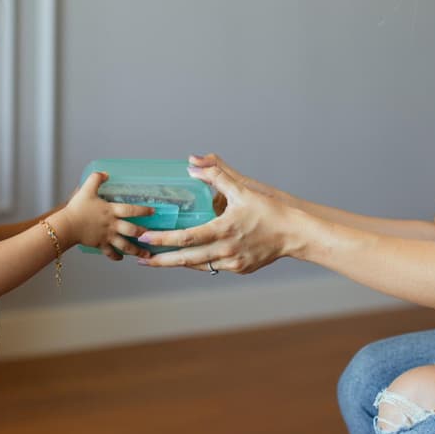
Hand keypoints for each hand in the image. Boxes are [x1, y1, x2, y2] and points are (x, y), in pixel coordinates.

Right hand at [62, 171, 154, 260]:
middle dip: (143, 233)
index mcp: (111, 210)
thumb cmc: (77, 208)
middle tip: (151, 235)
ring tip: (146, 254)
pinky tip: (121, 258)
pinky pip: (110, 252)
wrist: (67, 225)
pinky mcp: (100, 244)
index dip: (143, 210)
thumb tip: (105, 173)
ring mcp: (107, 236)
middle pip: (132, 230)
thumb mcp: (86, 189)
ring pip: (125, 245)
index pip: (131, 210)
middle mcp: (112, 224)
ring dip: (136, 250)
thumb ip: (96, 179)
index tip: (153, 212)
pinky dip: (116, 256)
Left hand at [136, 159, 289, 273]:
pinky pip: (214, 267)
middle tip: (140, 259)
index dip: (162, 239)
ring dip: (177, 263)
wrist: (295, 234)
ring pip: (198, 266)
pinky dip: (199, 263)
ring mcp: (232, 263)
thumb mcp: (243, 190)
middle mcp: (225, 250)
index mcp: (223, 230)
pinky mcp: (240, 268)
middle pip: (185, 259)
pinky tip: (190, 258)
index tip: (144, 237)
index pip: (185, 237)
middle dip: (160, 260)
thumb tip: (193, 165)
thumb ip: (217, 176)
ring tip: (158, 261)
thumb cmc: (270, 211)